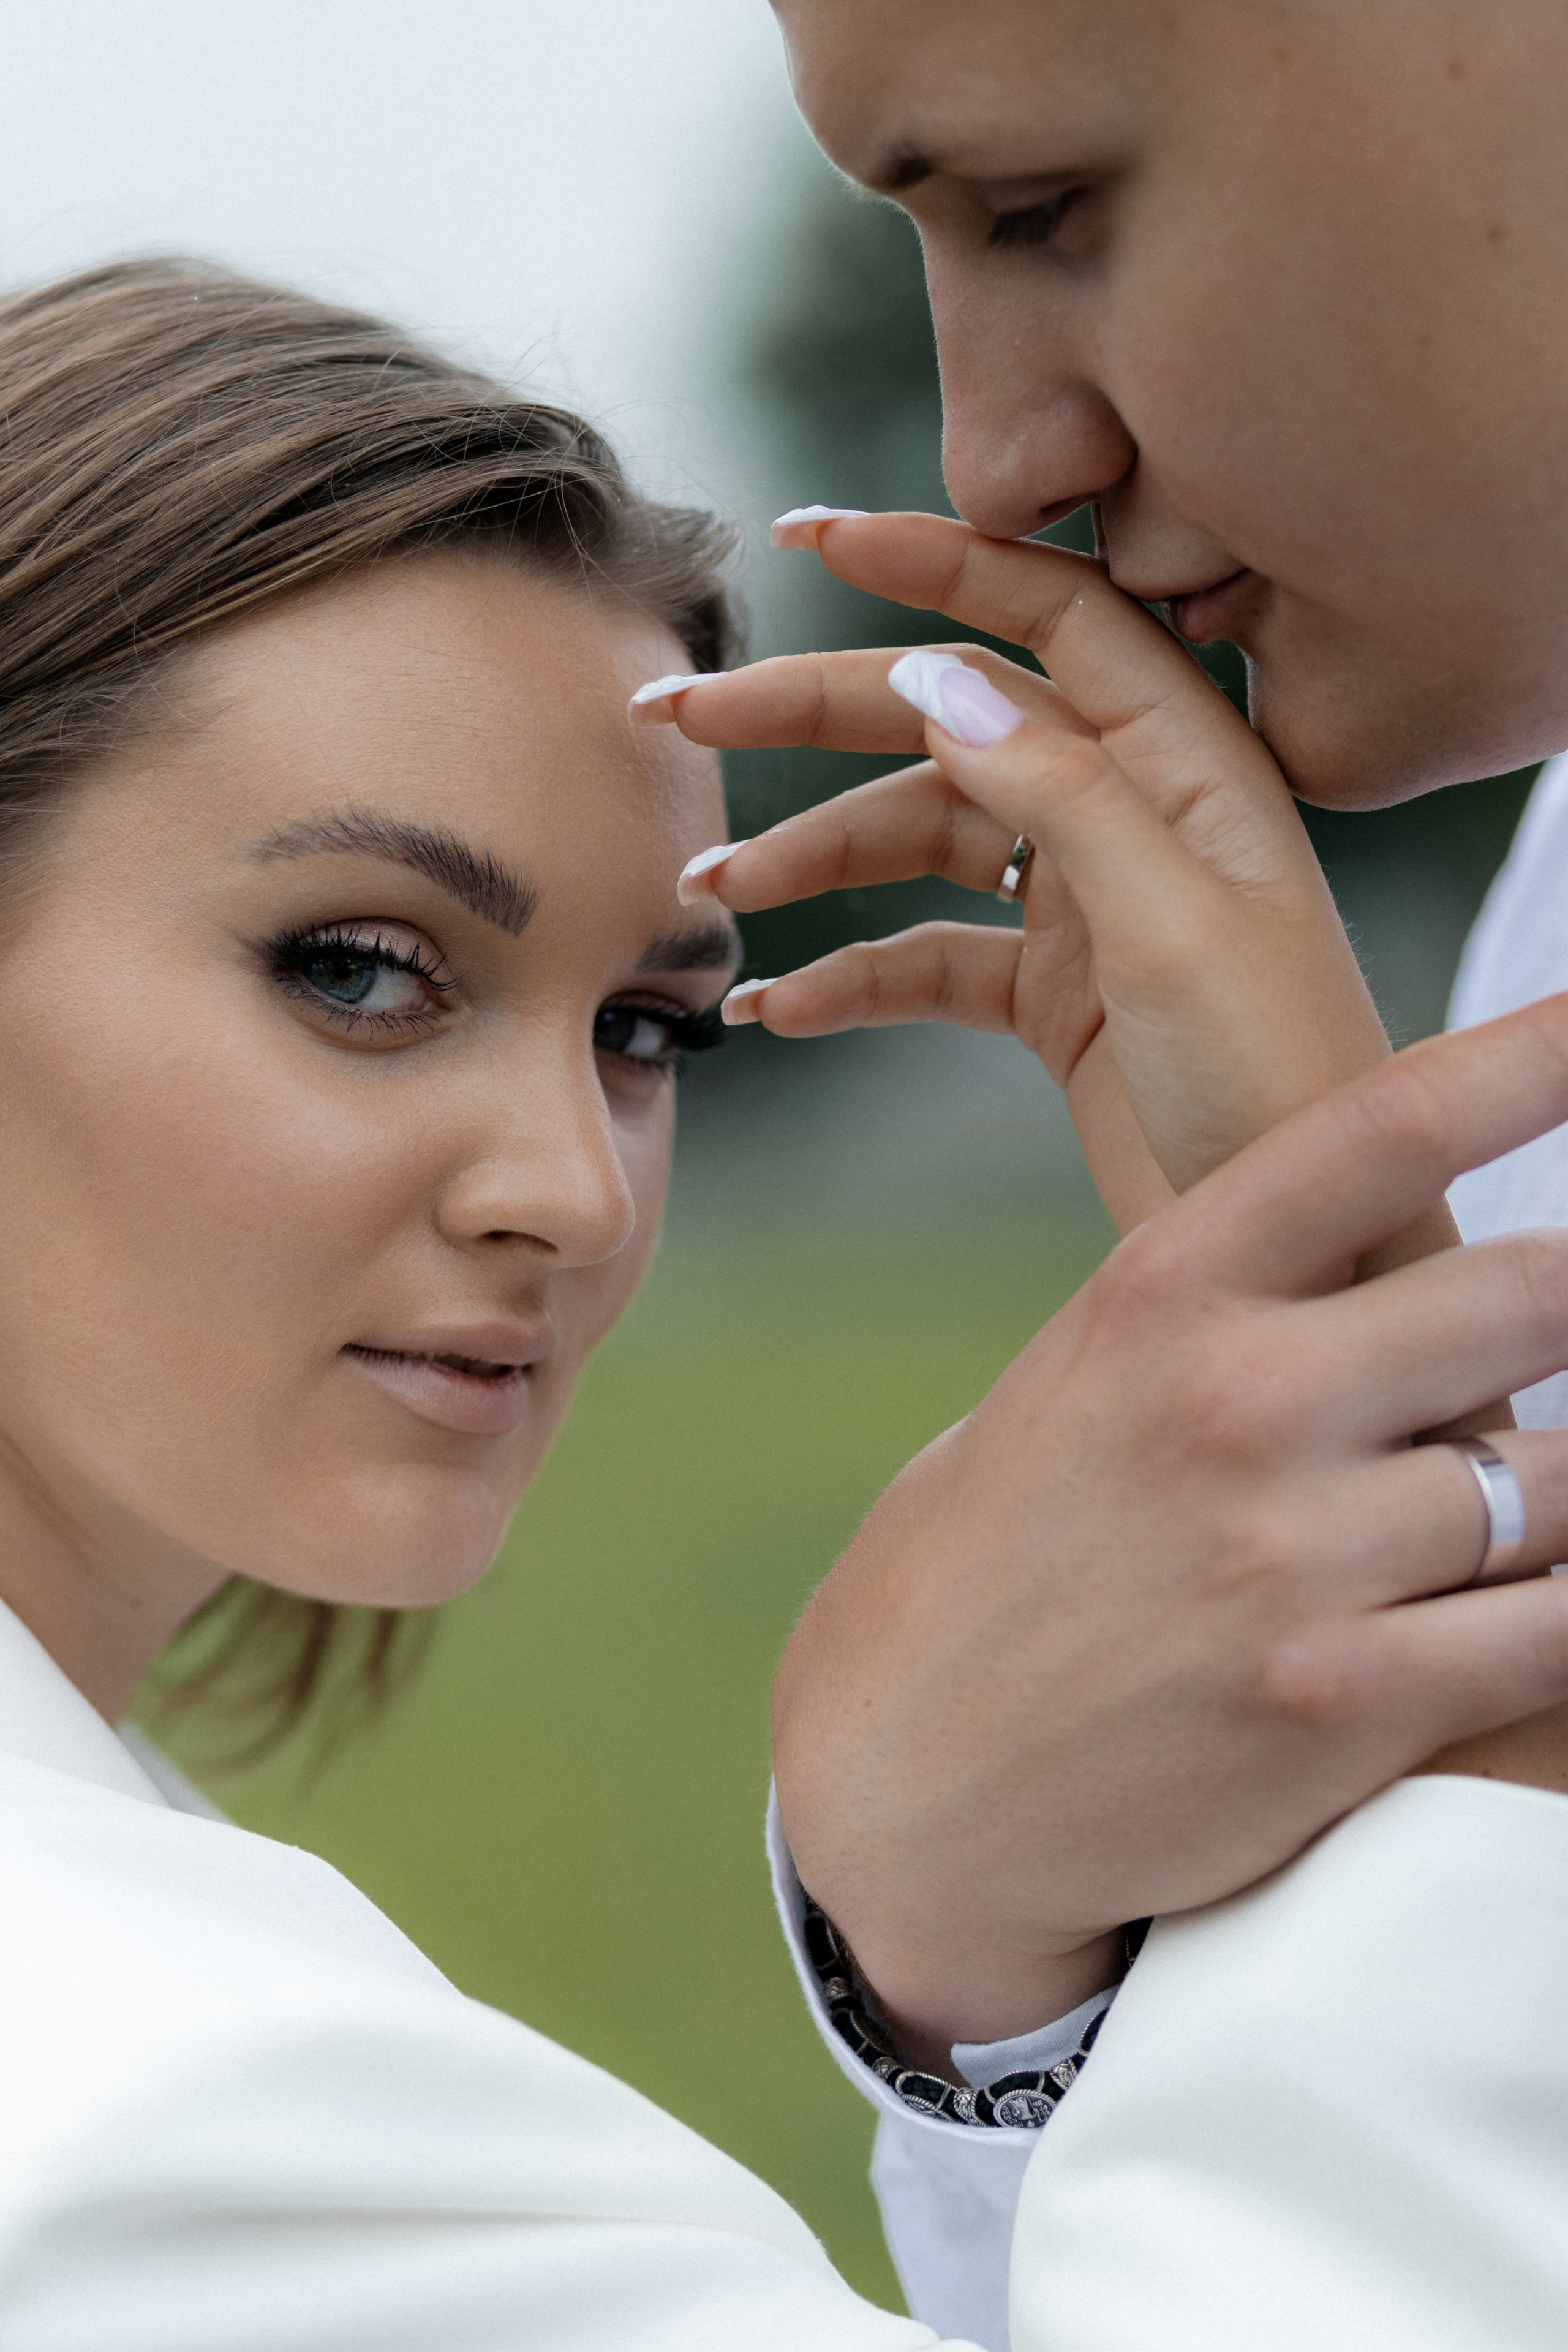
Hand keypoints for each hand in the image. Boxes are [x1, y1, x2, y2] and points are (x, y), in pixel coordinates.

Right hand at [637, 510, 1387, 1230]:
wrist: (1316, 1252)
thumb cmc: (1283, 1088)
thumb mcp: (1178, 929)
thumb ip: (1066, 795)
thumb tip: (941, 677)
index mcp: (1187, 765)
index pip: (1048, 615)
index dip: (928, 562)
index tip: (805, 538)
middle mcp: (1133, 816)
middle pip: (948, 721)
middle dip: (811, 711)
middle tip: (677, 715)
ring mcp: (1089, 906)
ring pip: (920, 841)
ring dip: (812, 859)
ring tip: (709, 888)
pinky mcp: (1055, 997)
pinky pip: (929, 959)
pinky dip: (853, 976)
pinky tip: (782, 1008)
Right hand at [769, 1000, 1567, 2059]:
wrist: (906, 1787)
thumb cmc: (998, 1569)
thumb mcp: (1076, 1387)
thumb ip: (1232, 1320)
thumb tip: (1409, 1276)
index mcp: (1160, 1296)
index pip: (1384, 1129)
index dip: (1534, 1057)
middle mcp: (1235, 1400)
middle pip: (1536, 1286)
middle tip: (1565, 1322)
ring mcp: (1291, 1555)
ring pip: (1566, 1478)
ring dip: (1563, 1492)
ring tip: (1503, 1512)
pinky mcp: (1342, 1703)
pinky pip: (1560, 1629)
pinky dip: (1567, 1616)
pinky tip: (1528, 1611)